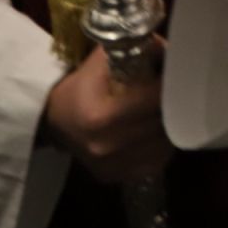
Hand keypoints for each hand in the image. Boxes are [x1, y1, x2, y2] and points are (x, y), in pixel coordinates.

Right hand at [42, 45, 171, 182]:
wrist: (51, 122)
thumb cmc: (79, 87)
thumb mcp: (101, 60)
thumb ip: (136, 51)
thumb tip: (169, 49)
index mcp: (102, 115)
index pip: (154, 99)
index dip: (168, 85)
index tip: (176, 75)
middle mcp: (108, 145)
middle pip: (161, 123)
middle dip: (172, 105)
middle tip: (175, 92)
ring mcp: (112, 166)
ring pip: (164, 145)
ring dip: (168, 127)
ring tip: (162, 111)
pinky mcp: (116, 178)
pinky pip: (155, 163)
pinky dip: (159, 147)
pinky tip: (152, 132)